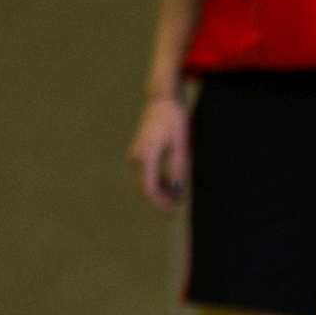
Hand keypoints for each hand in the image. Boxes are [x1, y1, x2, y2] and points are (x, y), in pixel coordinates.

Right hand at [130, 94, 190, 210]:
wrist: (161, 102)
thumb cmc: (173, 121)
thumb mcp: (180, 145)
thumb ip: (177, 168)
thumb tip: (176, 190)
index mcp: (145, 156)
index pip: (150, 189)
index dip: (161, 204)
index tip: (172, 212)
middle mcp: (135, 158)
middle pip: (145, 189)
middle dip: (160, 201)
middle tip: (178, 207)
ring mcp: (135, 156)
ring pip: (144, 184)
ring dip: (159, 193)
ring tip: (178, 197)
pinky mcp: (138, 155)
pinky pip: (145, 176)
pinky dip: (157, 183)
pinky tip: (171, 184)